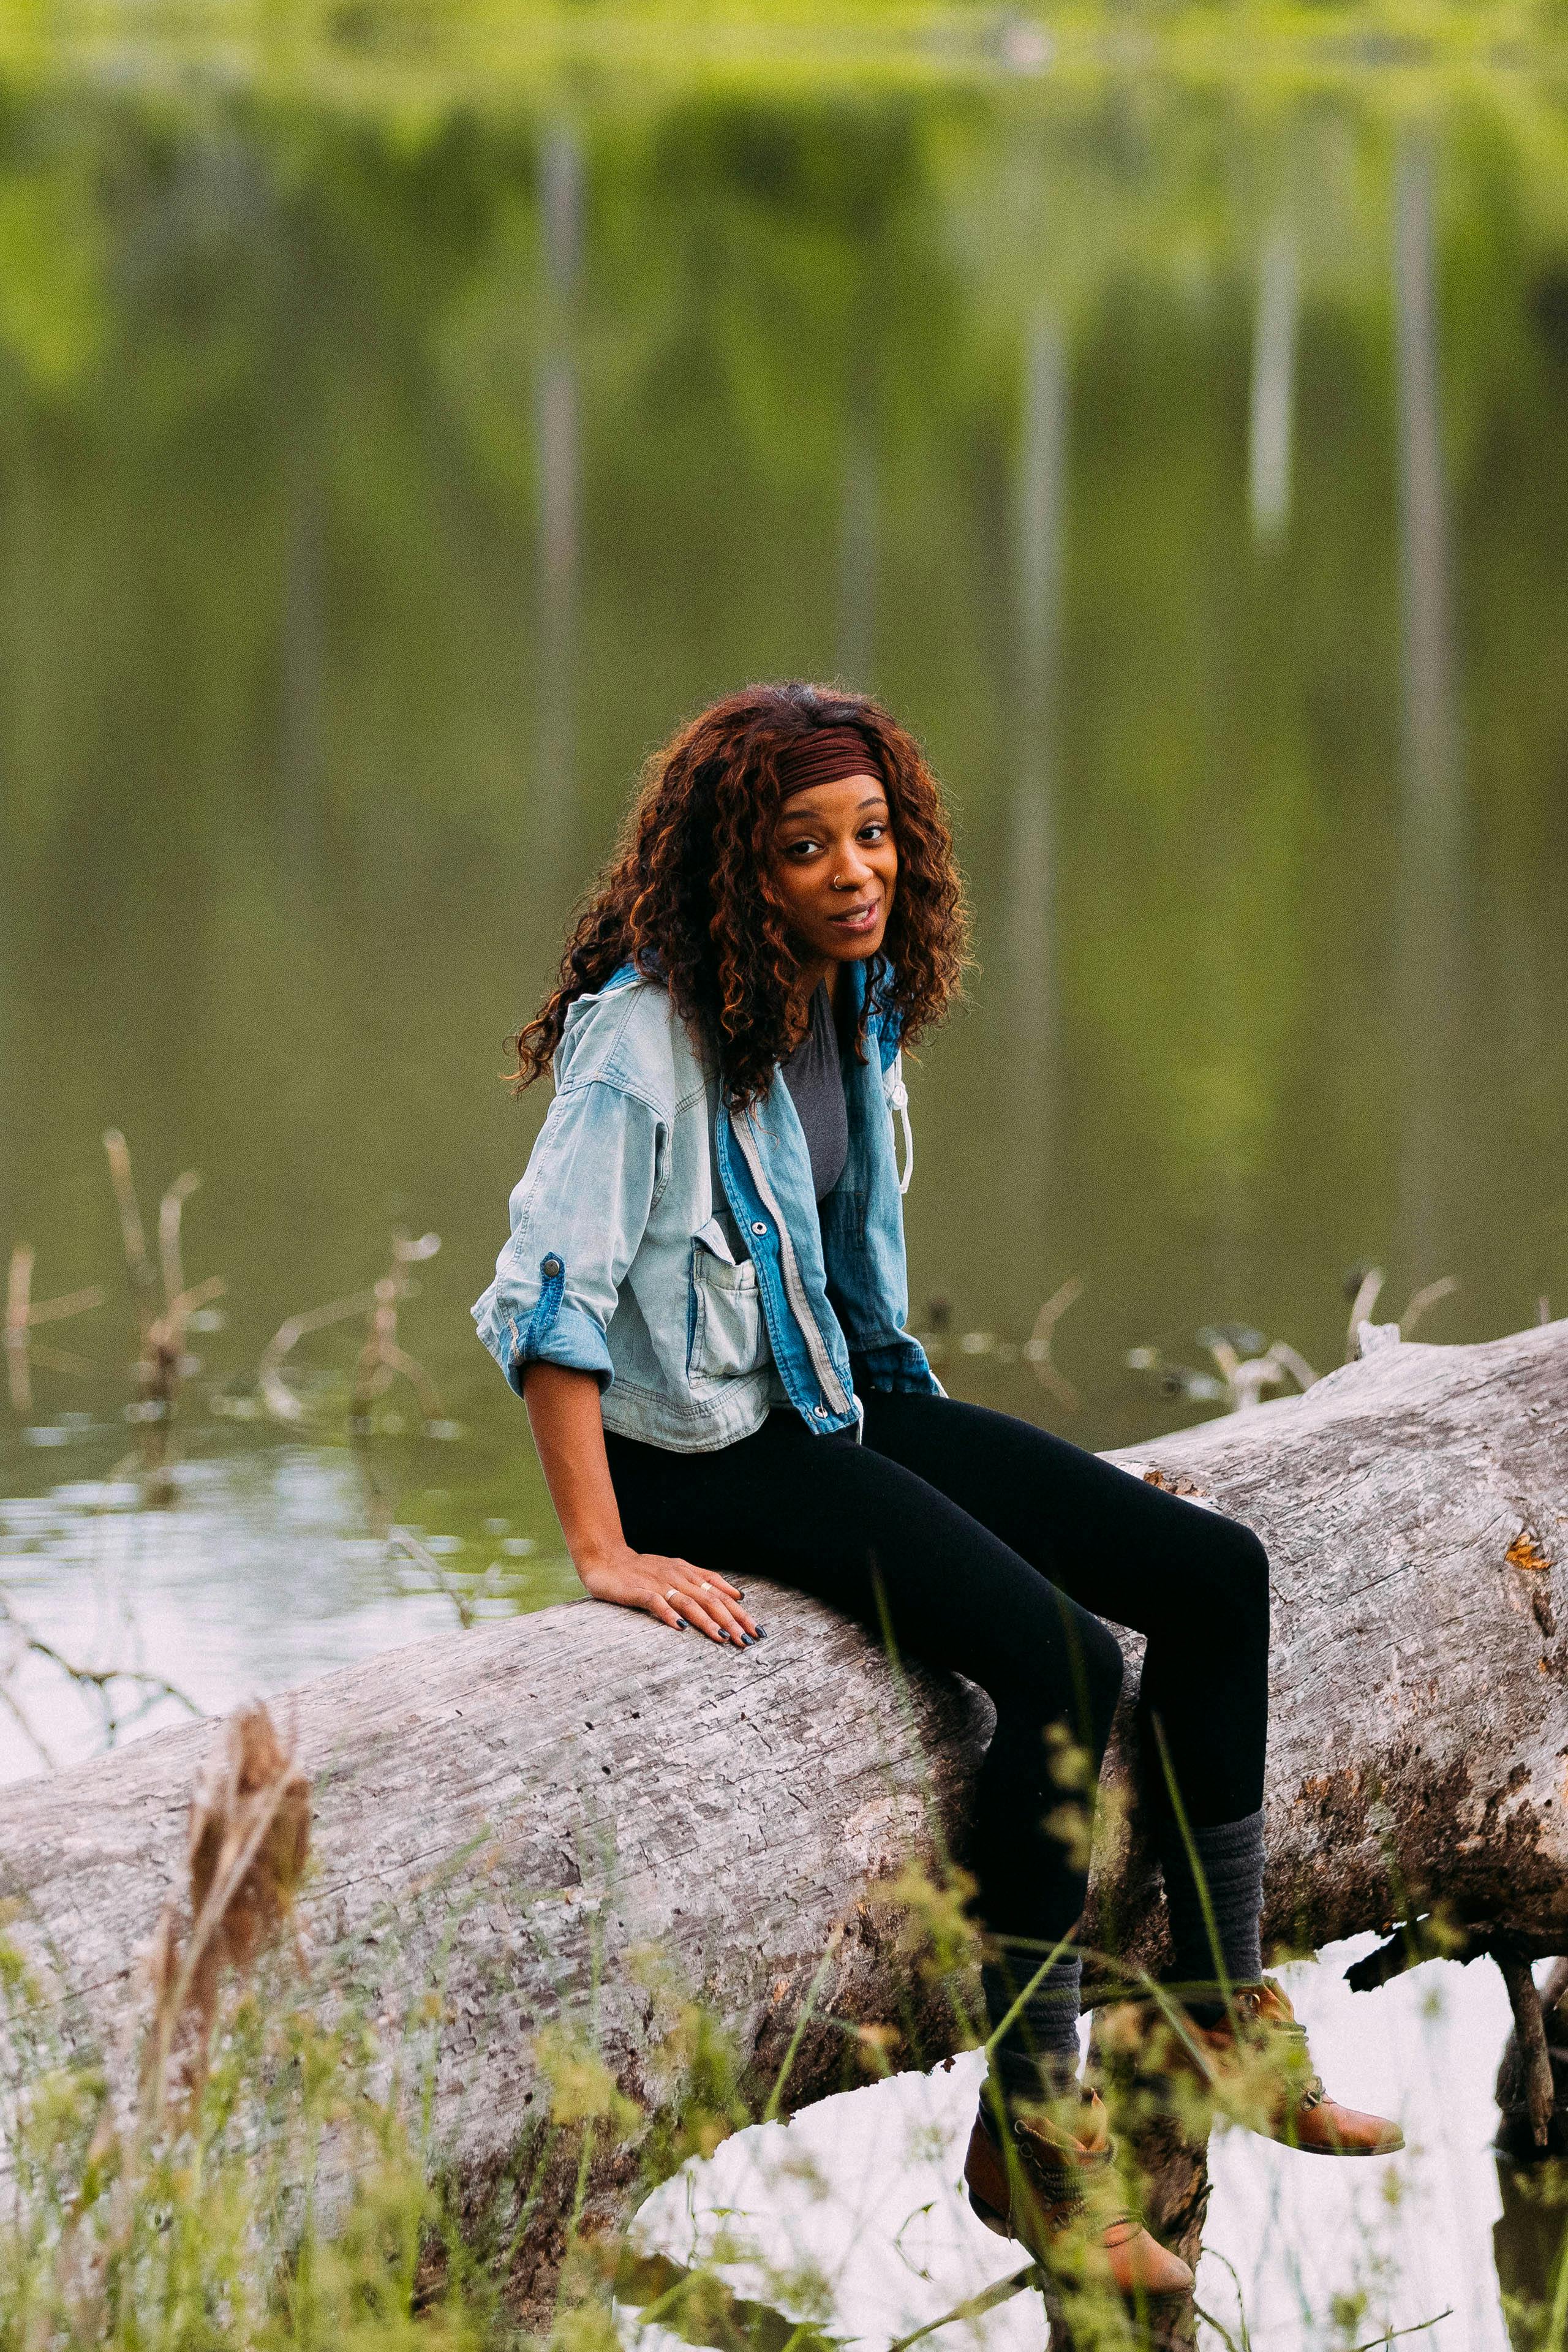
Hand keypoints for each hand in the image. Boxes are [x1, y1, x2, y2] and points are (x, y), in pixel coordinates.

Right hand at [577, 1546, 760, 1646]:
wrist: (606, 1558)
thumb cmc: (643, 1570)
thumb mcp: (679, 1571)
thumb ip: (707, 1581)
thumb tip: (738, 1595)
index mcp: (689, 1573)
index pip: (720, 1594)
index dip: (740, 1612)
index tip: (757, 1630)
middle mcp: (678, 1577)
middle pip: (710, 1600)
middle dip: (731, 1621)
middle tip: (746, 1640)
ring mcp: (659, 1584)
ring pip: (689, 1603)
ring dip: (707, 1621)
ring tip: (722, 1638)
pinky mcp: (638, 1591)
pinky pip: (656, 1603)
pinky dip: (669, 1614)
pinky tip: (680, 1628)